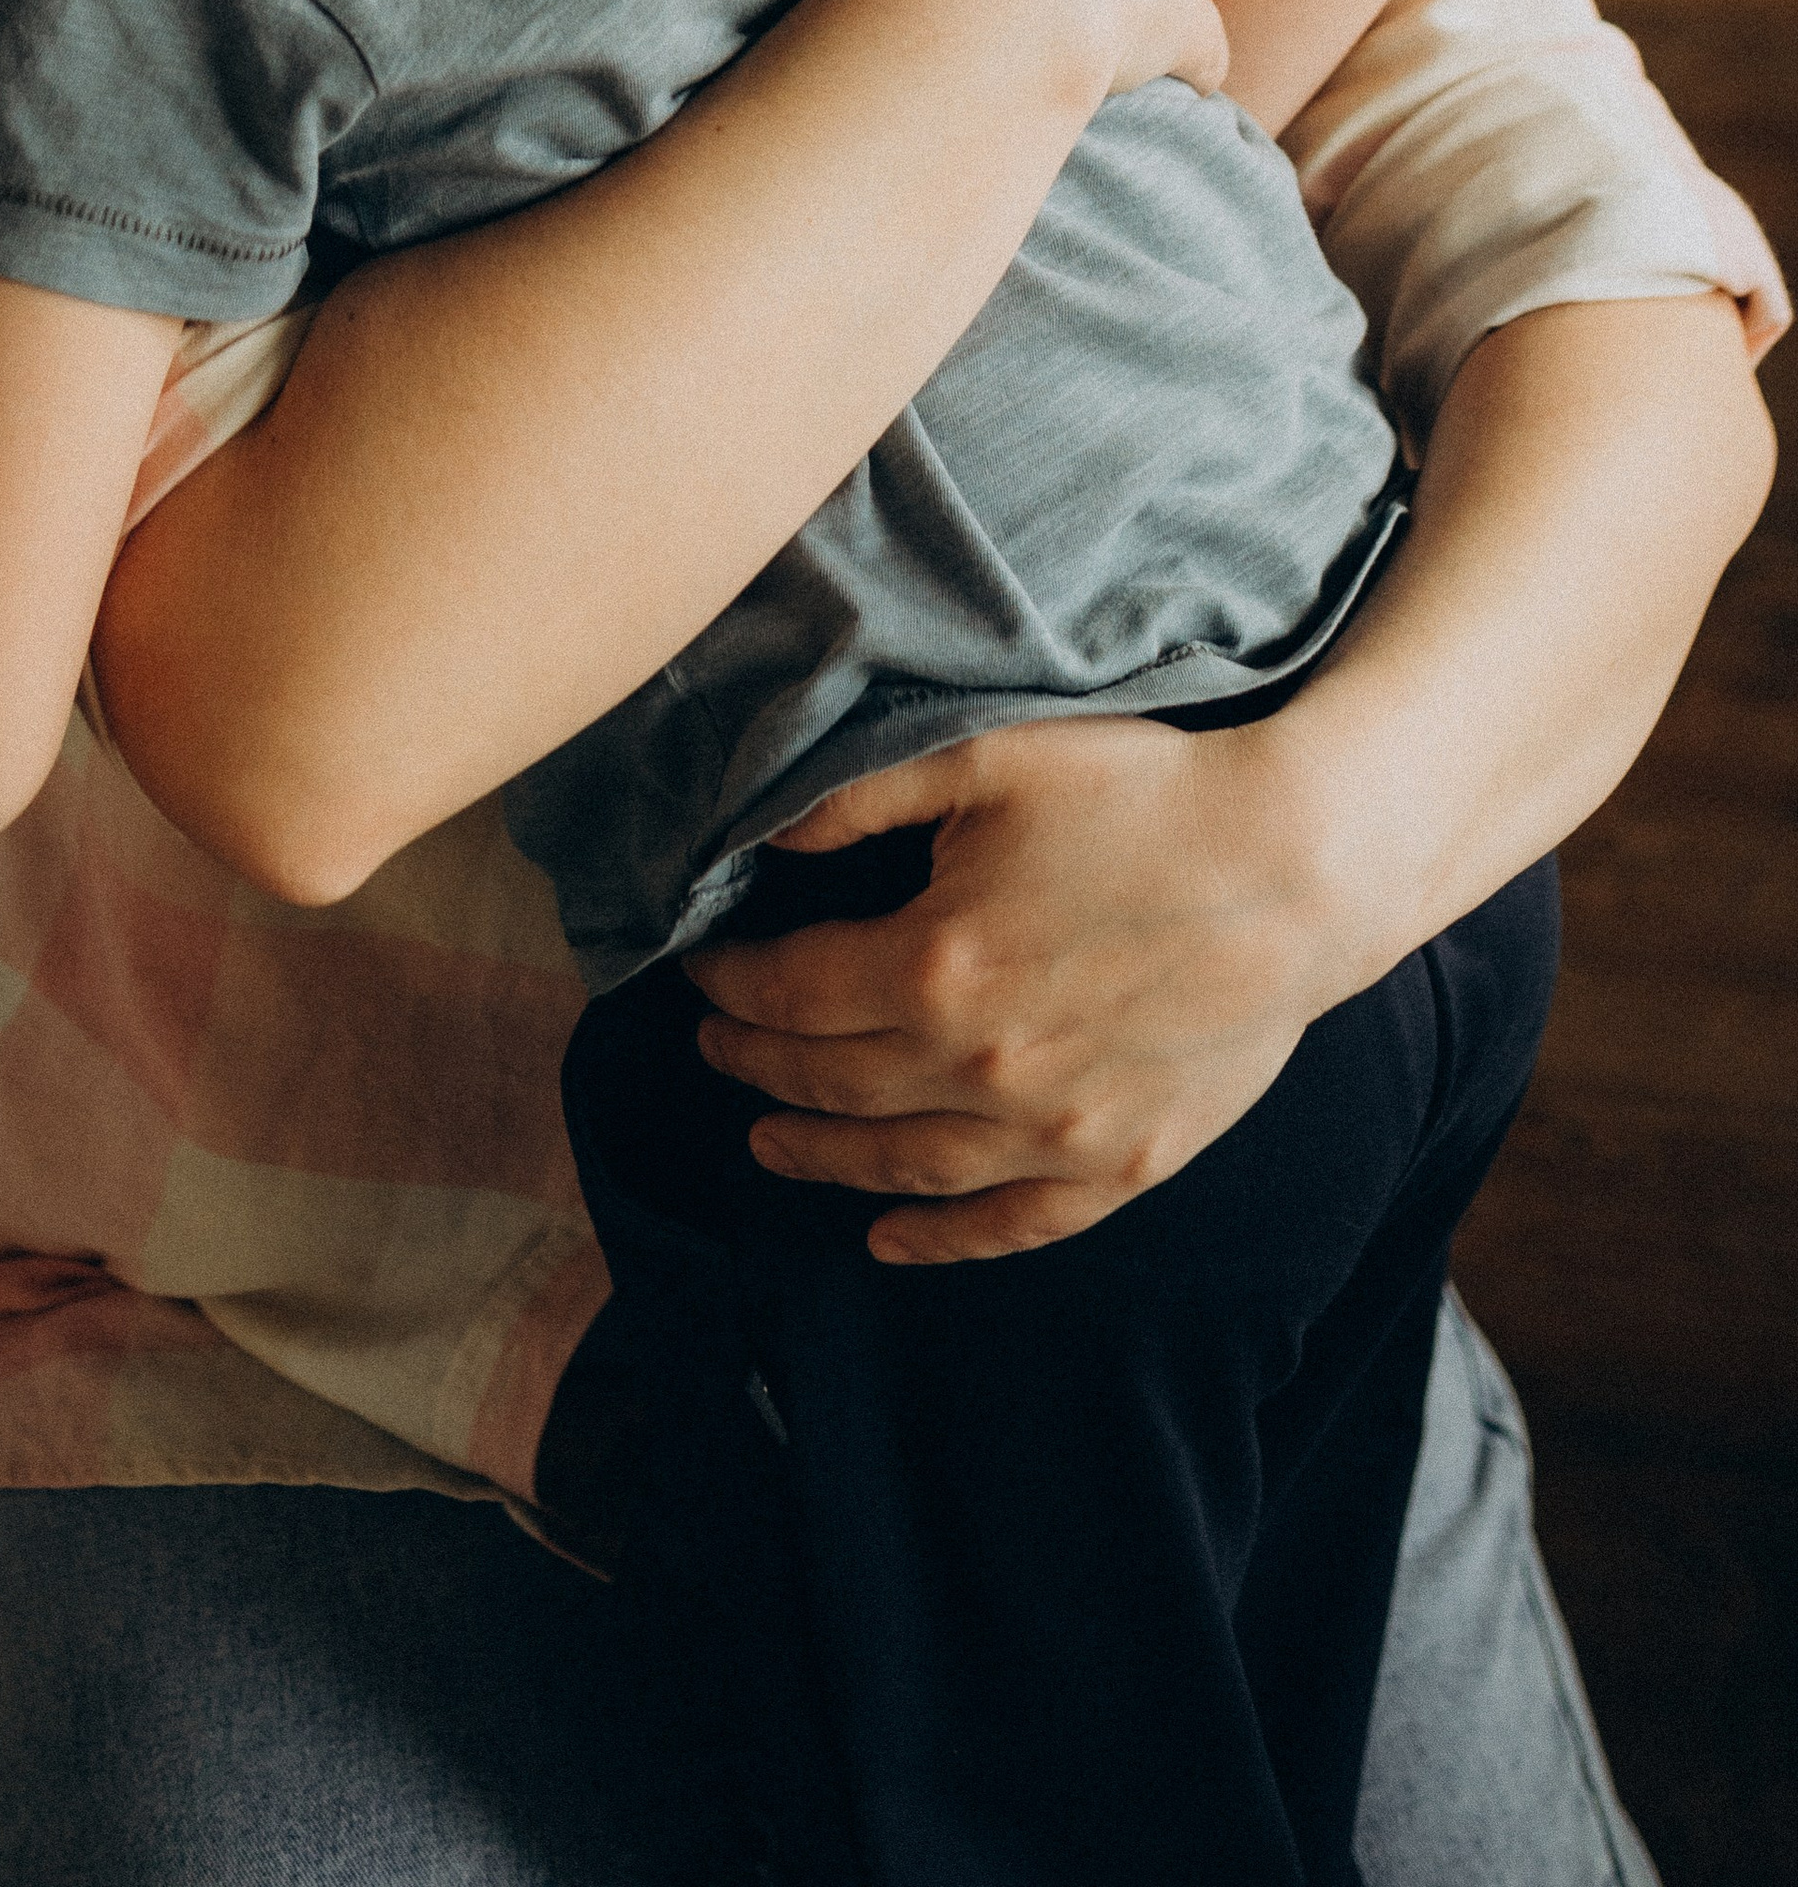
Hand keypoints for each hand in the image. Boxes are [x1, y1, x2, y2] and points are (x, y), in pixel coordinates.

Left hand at [687, 713, 1349, 1259]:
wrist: (1301, 866)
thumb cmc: (1147, 796)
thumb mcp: (991, 758)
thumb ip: (864, 793)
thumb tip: (766, 832)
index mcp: (933, 966)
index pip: (790, 994)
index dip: (730, 984)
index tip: (700, 970)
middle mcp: (979, 1068)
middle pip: (828, 1084)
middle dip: (754, 1065)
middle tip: (715, 1048)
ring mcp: (1054, 1131)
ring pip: (898, 1166)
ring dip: (818, 1159)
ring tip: (765, 1143)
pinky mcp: (1121, 1165)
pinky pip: (1007, 1226)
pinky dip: (937, 1241)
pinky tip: (885, 1242)